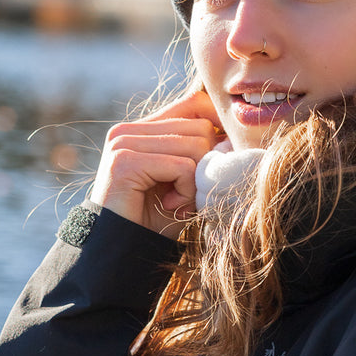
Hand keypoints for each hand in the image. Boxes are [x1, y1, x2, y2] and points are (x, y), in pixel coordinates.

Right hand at [90, 90, 223, 235]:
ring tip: (176, 201)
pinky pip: (181, 166)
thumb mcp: (184, 180)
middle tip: (187, 193)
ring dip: (194, 183)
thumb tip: (233, 136)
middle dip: (205, 165)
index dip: (218, 125)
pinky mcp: (125, 161)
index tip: (221, 159)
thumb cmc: (155, 219)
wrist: (121, 252)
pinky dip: (186, 191)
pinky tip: (169, 205)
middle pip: (199, 127)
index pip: (194, 103)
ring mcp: (124, 142)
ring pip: (194, 146)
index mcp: (142, 128)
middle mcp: (129, 129)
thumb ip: (202, 154)